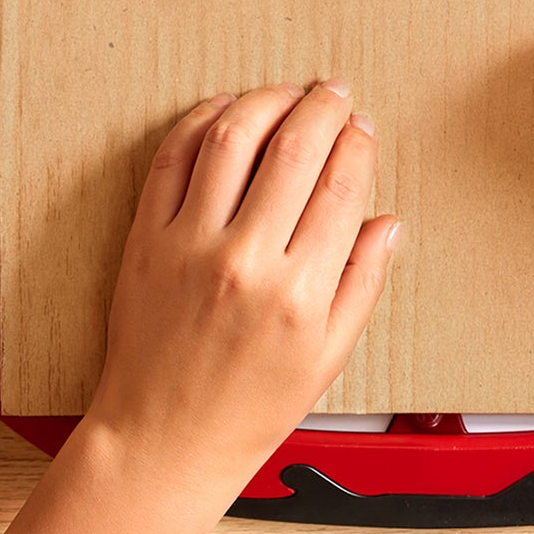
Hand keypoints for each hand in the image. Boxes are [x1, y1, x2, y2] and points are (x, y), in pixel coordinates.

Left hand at [86, 80, 398, 485]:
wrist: (163, 441)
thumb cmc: (247, 408)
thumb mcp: (329, 358)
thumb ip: (363, 284)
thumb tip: (386, 222)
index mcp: (300, 294)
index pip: (340, 186)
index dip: (358, 144)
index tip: (363, 128)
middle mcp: (246, 261)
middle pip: (293, 148)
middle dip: (322, 107)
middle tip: (334, 93)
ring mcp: (190, 245)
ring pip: (232, 138)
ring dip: (266, 100)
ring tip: (286, 94)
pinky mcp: (146, 240)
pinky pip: (173, 159)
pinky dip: (200, 121)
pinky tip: (225, 110)